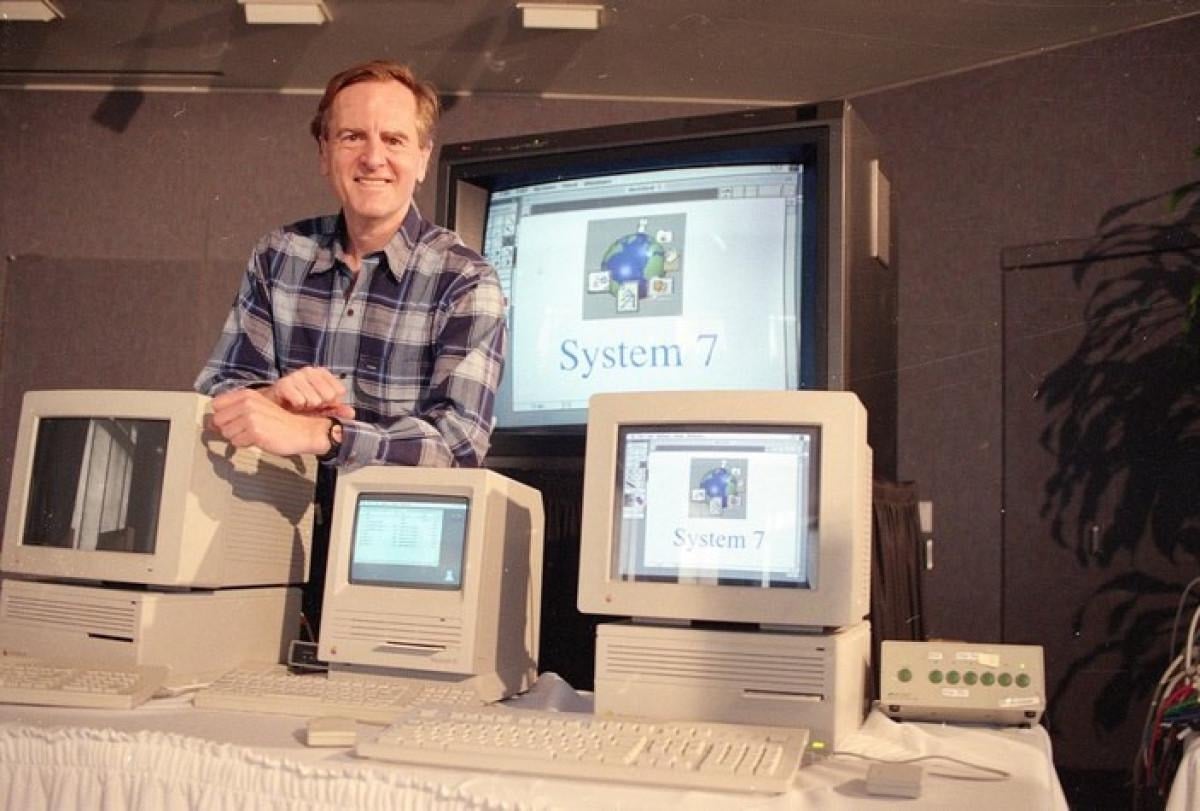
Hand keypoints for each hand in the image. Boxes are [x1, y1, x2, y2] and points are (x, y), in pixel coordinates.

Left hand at [210, 387, 333, 456]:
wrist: (303, 431)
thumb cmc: (281, 422)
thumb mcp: (257, 408)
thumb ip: (234, 411)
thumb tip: (210, 423)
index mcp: (247, 394)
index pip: (216, 404)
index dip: (222, 415)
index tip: (231, 420)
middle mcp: (247, 403)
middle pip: (218, 420)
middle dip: (229, 428)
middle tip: (246, 429)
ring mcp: (250, 417)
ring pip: (226, 433)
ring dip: (238, 437)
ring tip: (254, 434)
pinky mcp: (254, 432)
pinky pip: (236, 443)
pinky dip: (246, 444)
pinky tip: (259, 439)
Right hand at [263, 367, 354, 419]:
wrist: (273, 404)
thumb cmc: (298, 403)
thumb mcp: (320, 407)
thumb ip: (336, 409)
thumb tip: (351, 413)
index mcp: (321, 373)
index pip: (339, 390)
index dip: (333, 402)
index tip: (324, 404)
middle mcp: (310, 371)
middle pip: (329, 395)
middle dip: (321, 405)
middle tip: (311, 406)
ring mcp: (296, 376)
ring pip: (314, 399)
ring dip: (309, 407)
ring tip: (301, 405)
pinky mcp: (283, 384)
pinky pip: (300, 400)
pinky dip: (298, 406)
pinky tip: (293, 405)